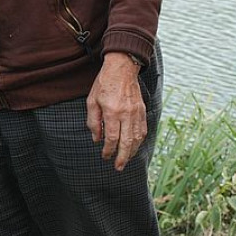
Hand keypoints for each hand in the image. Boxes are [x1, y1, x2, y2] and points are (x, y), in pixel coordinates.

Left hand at [86, 52, 146, 171]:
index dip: (109, 150)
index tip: (105, 156)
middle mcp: (126, 114)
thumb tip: (97, 139)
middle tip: (118, 167)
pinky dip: (139, 141)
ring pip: (137, 138)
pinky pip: (143, 130)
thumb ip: (93, 121)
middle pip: (127, 142)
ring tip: (126, 160)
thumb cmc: (104, 84)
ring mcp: (136, 112)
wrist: (122, 68)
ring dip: (132, 152)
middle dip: (122, 157)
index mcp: (112, 111)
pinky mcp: (142, 110)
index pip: (112, 138)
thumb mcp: (92, 101)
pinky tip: (134, 147)